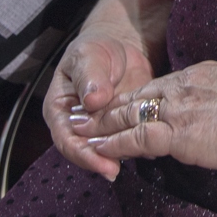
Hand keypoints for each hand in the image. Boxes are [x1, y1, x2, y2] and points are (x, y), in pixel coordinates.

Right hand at [48, 22, 157, 180]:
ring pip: (110, 149)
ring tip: (139, 155)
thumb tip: (93, 100)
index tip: (100, 162)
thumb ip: (88, 77)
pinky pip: (131, 140)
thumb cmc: (95, 50)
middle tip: (116, 170)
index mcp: (61, 111)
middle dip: (101, 161)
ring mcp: (102, 128)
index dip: (83, 154)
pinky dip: (141, 144)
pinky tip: (155, 145)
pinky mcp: (124, 126)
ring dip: (124, 154)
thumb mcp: (87, 56)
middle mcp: (79, 125)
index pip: (67, 140)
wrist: (119, 46)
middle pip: (87, 151)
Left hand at [79, 61, 216, 173]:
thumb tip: (210, 115)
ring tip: (75, 131)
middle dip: (103, 107)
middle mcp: (182, 86)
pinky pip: (134, 139)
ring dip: (98, 125)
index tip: (111, 103)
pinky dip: (112, 145)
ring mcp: (178, 109)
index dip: (130, 96)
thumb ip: (216, 100)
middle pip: (133, 96)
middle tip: (78, 112)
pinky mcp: (178, 133)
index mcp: (198, 75)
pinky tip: (96, 150)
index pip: (155, 87)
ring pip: (127, 114)